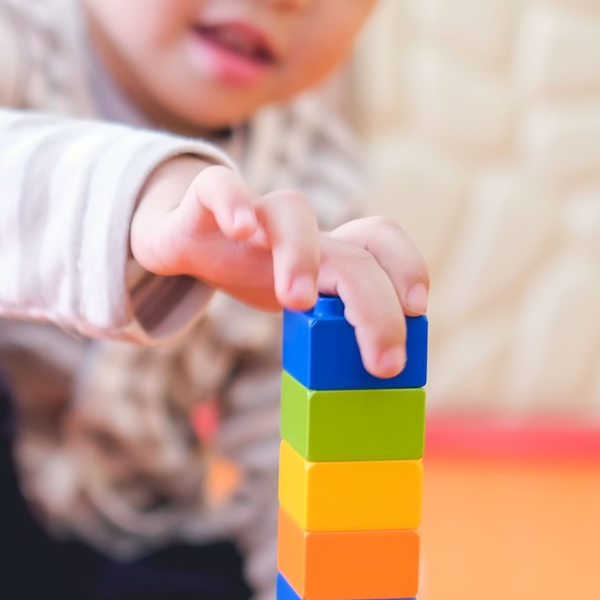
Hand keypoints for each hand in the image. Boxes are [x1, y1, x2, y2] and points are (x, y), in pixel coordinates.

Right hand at [129, 158, 430, 377]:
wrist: (182, 238)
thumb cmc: (247, 272)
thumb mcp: (292, 306)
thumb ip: (325, 342)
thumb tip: (358, 415)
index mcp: (328, 251)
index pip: (380, 243)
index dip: (405, 267)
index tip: (417, 309)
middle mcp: (302, 230)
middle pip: (350, 250)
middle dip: (371, 302)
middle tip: (380, 359)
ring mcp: (255, 212)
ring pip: (291, 212)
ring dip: (301, 254)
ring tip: (297, 300)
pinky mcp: (206, 200)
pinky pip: (220, 185)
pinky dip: (233, 201)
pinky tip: (240, 229)